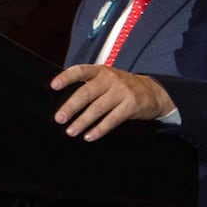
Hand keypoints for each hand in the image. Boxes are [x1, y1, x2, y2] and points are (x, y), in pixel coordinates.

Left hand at [51, 64, 173, 140]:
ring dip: (82, 121)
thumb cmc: (122, 87)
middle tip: (59, 118)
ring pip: (98, 108)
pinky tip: (89, 136)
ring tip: (71, 131)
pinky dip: (99, 130)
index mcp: (101, 71)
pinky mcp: (131, 106)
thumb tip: (65, 103)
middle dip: (71, 106)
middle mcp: (111, 79)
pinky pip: (112, 120)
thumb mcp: (107, 79)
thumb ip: (90, 85)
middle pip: (87, 92)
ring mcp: (122, 92)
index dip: (67, 77)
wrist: (153, 91)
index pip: (81, 71)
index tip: (54, 86)